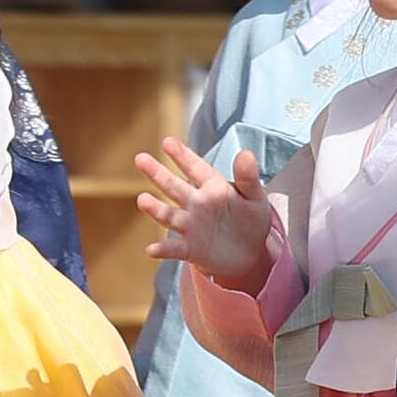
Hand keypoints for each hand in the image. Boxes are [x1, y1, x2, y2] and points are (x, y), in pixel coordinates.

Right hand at [134, 140, 279, 292]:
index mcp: (212, 188)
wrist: (250, 254)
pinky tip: (152, 249)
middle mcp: (196, 204)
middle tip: (140, 158)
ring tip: (142, 200)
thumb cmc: (250, 221)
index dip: (182, 156)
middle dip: (157, 173)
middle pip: (173, 187)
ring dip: (156, 209)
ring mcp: (191, 226)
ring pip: (169, 216)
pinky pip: (175, 248)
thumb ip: (248, 178)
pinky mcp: (190, 249)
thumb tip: (245, 153)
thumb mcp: (255, 198)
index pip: (195, 168)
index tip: (168, 142)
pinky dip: (163, 249)